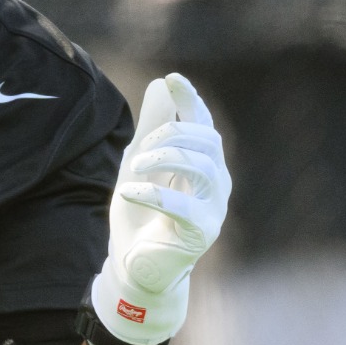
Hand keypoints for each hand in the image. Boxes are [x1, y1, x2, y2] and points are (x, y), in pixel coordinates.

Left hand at [90, 73, 230, 344]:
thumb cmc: (140, 215)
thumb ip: (151, 127)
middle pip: (207, 141)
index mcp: (202, 163)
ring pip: (202, 167)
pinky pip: (184, 205)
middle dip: (171, 133)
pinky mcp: (202, 232)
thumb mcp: (139, 164)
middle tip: (140, 148)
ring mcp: (214, 208)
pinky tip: (128, 191)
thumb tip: (160, 84)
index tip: (172, 79)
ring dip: (164, 158)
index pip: (204, 124)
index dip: (192, 100)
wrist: (133, 265)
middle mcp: (216, 182)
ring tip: (134, 167)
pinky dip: (153, 193)